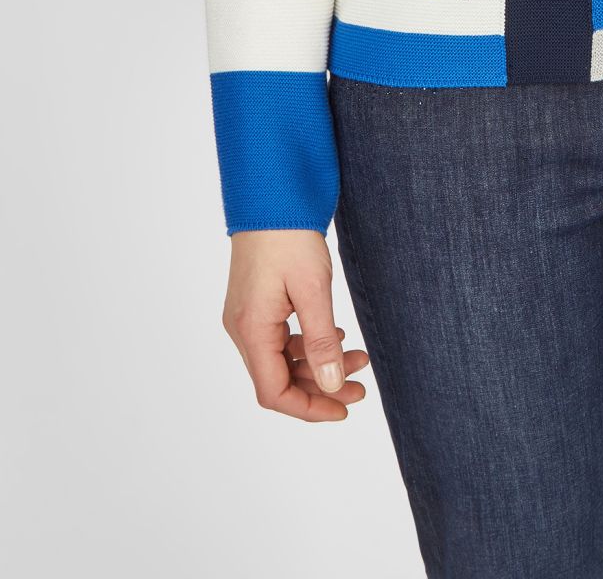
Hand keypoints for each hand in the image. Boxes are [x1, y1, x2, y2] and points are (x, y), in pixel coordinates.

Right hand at [222, 229, 369, 420]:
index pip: (274, 392)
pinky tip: (335, 336)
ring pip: (281, 360)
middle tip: (360, 385)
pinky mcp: (255, 304)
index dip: (310, 409)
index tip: (344, 408)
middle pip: (278, 379)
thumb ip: (321, 342)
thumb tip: (332, 386)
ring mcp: (246, 316)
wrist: (271, 194)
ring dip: (317, 364)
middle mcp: (242, 328)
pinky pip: (278, 339)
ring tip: (358, 358)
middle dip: (321, 387)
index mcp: (251, 330)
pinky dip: (306, 345)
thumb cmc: (289, 235)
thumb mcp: (313, 289)